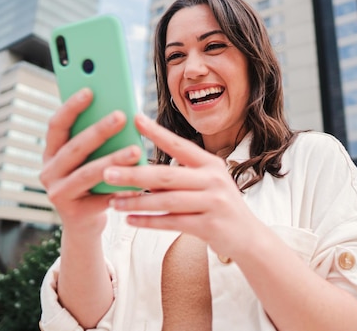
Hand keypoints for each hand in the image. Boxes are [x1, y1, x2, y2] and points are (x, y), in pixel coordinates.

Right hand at [39, 88, 144, 234]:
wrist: (85, 224)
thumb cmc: (93, 183)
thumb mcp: (89, 159)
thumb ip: (97, 140)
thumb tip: (123, 111)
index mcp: (52, 153)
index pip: (57, 125)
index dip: (71, 107)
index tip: (89, 90)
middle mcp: (49, 171)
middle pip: (74, 147)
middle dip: (98, 130)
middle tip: (121, 115)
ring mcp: (58, 193)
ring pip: (88, 172)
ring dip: (113, 159)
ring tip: (135, 149)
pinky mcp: (74, 212)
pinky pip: (101, 197)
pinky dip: (121, 188)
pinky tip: (140, 181)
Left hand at [106, 113, 261, 258]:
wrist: (249, 238)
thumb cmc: (219, 206)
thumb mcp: (208, 184)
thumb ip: (181, 176)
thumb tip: (140, 168)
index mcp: (211, 164)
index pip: (179, 145)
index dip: (156, 132)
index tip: (134, 119)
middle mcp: (213, 180)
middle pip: (167, 175)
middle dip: (134, 174)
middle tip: (107, 171)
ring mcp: (213, 203)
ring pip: (167, 201)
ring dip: (136, 202)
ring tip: (113, 201)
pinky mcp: (210, 226)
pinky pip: (172, 222)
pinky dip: (149, 222)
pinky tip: (130, 221)